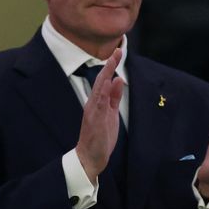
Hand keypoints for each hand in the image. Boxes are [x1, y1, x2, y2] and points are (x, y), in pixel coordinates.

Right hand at [74, 49, 123, 181]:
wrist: (89, 157)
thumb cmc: (100, 137)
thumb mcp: (111, 114)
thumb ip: (114, 97)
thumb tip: (119, 79)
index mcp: (98, 102)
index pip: (105, 81)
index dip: (111, 66)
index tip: (118, 52)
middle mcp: (93, 104)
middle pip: (101, 81)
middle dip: (109, 65)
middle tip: (117, 51)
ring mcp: (93, 112)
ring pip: (99, 89)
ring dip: (106, 75)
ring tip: (112, 61)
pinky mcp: (95, 120)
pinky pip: (99, 104)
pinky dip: (104, 92)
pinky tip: (109, 82)